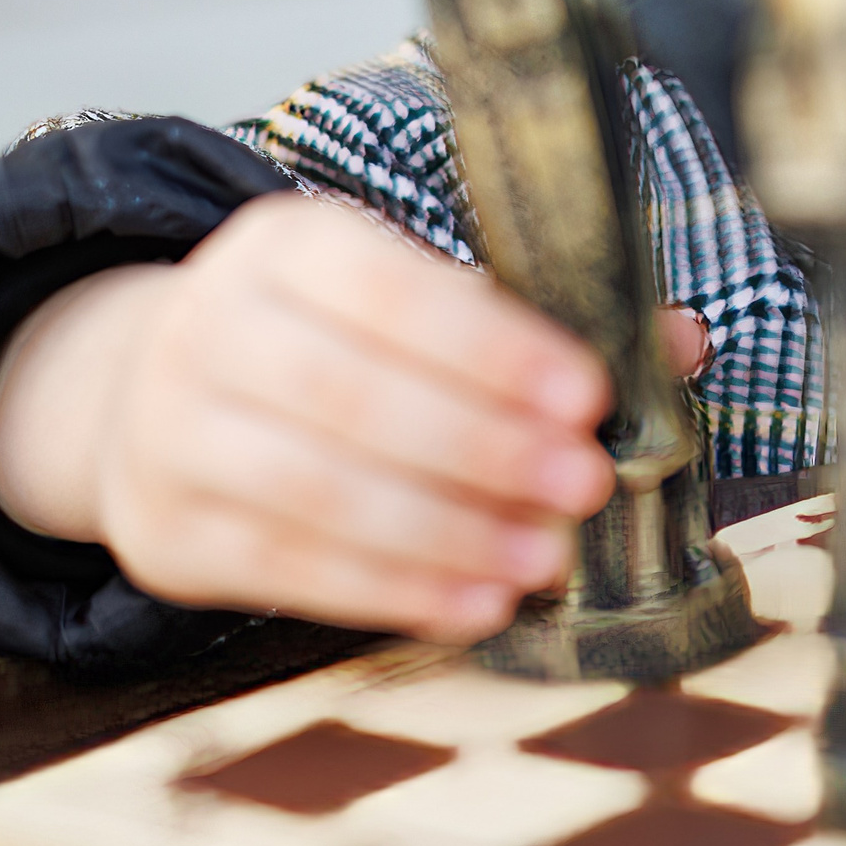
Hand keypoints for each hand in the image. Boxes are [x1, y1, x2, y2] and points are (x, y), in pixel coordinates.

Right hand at [0, 195, 621, 645]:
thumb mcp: (423, 298)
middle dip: (482, 447)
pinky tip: (475, 601)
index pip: (395, 289)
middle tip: (583, 484)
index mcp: (289, 244)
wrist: (165, 397)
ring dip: (445, 531)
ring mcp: (171, 431)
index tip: (589, 397)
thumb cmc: (343, 343)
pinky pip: (284, 569)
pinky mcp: (164, 532)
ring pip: (314, 491)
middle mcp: (212, 323)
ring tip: (543, 557)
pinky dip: (389, 591)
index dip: (494, 349)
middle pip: (351, 395)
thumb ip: (538, 321)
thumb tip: (680, 341)